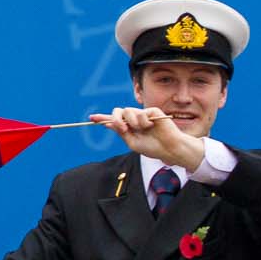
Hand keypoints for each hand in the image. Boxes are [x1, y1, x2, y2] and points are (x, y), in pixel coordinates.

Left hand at [89, 106, 205, 169]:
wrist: (169, 149)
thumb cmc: (152, 148)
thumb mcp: (132, 142)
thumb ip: (121, 132)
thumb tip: (107, 124)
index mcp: (129, 127)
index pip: (114, 120)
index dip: (102, 118)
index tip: (91, 118)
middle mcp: (134, 119)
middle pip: (118, 111)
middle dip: (116, 119)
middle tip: (123, 128)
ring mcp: (144, 114)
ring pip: (129, 111)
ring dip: (132, 122)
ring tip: (143, 129)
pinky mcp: (153, 111)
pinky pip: (141, 113)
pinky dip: (144, 122)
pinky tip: (152, 127)